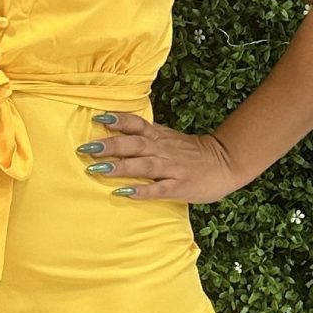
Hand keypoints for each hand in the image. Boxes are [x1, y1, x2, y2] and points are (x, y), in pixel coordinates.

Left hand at [81, 112, 242, 203]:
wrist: (226, 163)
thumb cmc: (193, 153)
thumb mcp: (169, 139)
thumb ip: (147, 136)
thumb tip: (117, 133)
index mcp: (160, 137)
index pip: (137, 125)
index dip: (118, 121)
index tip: (98, 119)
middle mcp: (164, 150)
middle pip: (135, 144)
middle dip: (110, 145)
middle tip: (86, 148)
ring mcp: (172, 168)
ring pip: (143, 165)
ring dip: (120, 167)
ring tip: (98, 169)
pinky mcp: (180, 186)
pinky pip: (159, 189)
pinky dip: (142, 190)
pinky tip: (125, 193)